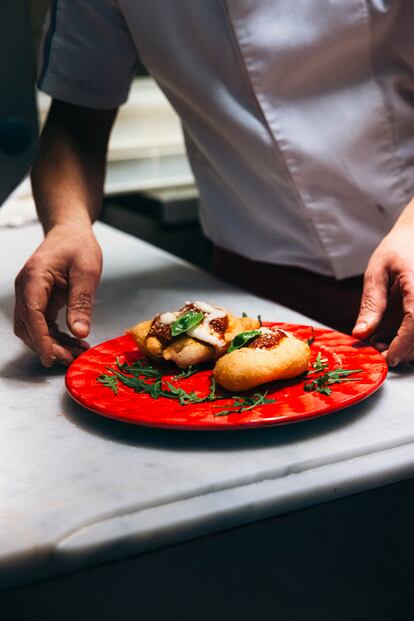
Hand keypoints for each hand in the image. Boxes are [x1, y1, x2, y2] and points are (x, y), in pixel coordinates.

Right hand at [14, 225, 101, 366]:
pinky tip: (74, 343)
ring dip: (52, 344)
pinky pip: (42, 324)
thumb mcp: (87, 272)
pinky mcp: (38, 300)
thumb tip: (79, 332)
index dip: (41, 339)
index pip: (32, 314)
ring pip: (33, 329)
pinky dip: (55, 337)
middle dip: (48, 346)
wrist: (70, 232)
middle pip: (28, 326)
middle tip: (71, 359)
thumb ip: (81, 302)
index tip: (51, 357)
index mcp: (35, 277)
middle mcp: (26, 287)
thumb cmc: (78, 245)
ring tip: (76, 353)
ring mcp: (29, 294)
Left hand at [353, 224, 413, 365]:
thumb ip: (372, 304)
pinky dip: (413, 337)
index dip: (402, 346)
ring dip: (410, 346)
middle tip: (378, 348)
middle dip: (404, 350)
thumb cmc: (398, 248)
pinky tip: (397, 334)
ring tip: (383, 340)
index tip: (386, 358)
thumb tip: (361, 334)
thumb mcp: (377, 272)